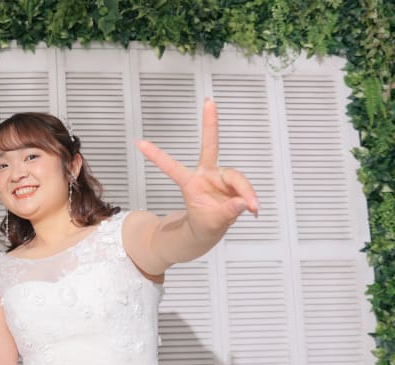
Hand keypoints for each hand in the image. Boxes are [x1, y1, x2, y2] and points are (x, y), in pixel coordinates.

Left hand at [137, 98, 259, 235]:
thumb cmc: (203, 224)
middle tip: (209, 103)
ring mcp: (221, 177)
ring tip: (252, 208)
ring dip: (247, 193)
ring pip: (238, 179)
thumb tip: (242, 202)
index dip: (157, 156)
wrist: (210, 230)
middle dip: (210, 124)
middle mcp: (206, 174)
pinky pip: (246, 188)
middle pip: (211, 147)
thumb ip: (226, 213)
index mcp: (190, 183)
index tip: (140, 143)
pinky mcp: (234, 183)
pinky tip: (253, 209)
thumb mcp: (210, 224)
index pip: (172, 167)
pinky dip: (251, 199)